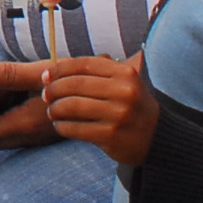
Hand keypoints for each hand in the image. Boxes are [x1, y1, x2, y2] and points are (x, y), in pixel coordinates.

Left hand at [35, 53, 159, 164]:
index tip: (46, 76)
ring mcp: (118, 114)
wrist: (157, 138)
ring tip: (52, 111)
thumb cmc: (131, 107)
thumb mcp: (123, 83)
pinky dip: (61, 126)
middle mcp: (124, 92)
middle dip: (53, 89)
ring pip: (71, 106)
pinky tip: (60, 125)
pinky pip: (75, 128)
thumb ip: (94, 75)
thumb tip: (50, 72)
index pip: (83, 64)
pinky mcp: (111, 136)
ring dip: (55, 108)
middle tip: (46, 96)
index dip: (59, 69)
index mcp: (125, 74)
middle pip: (74, 84)